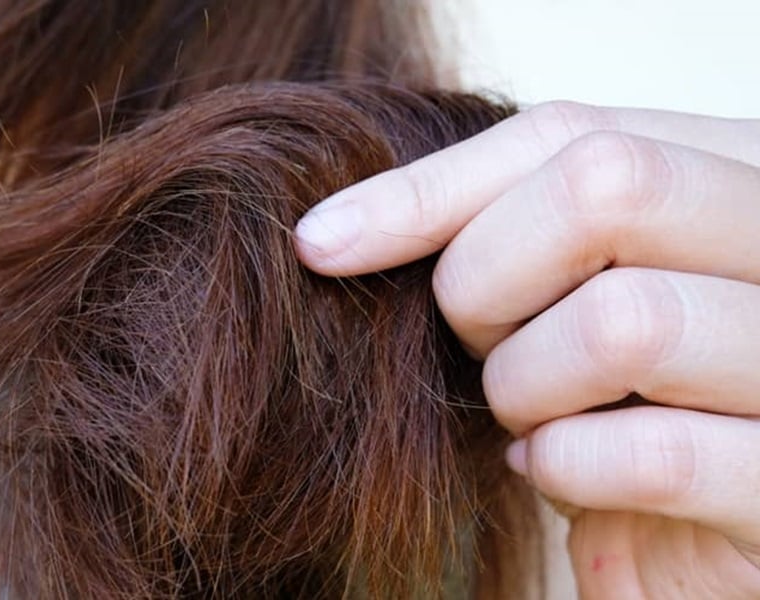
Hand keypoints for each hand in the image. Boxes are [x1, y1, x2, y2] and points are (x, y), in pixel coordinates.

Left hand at [295, 101, 759, 598]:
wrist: (696, 540)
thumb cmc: (611, 400)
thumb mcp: (558, 295)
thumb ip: (496, 234)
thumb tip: (327, 236)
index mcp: (736, 178)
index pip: (571, 133)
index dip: (430, 188)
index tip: (323, 245)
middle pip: (607, 187)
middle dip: (487, 279)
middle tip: (478, 348)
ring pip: (625, 321)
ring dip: (524, 385)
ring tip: (524, 415)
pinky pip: (653, 454)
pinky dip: (566, 467)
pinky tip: (554, 470)